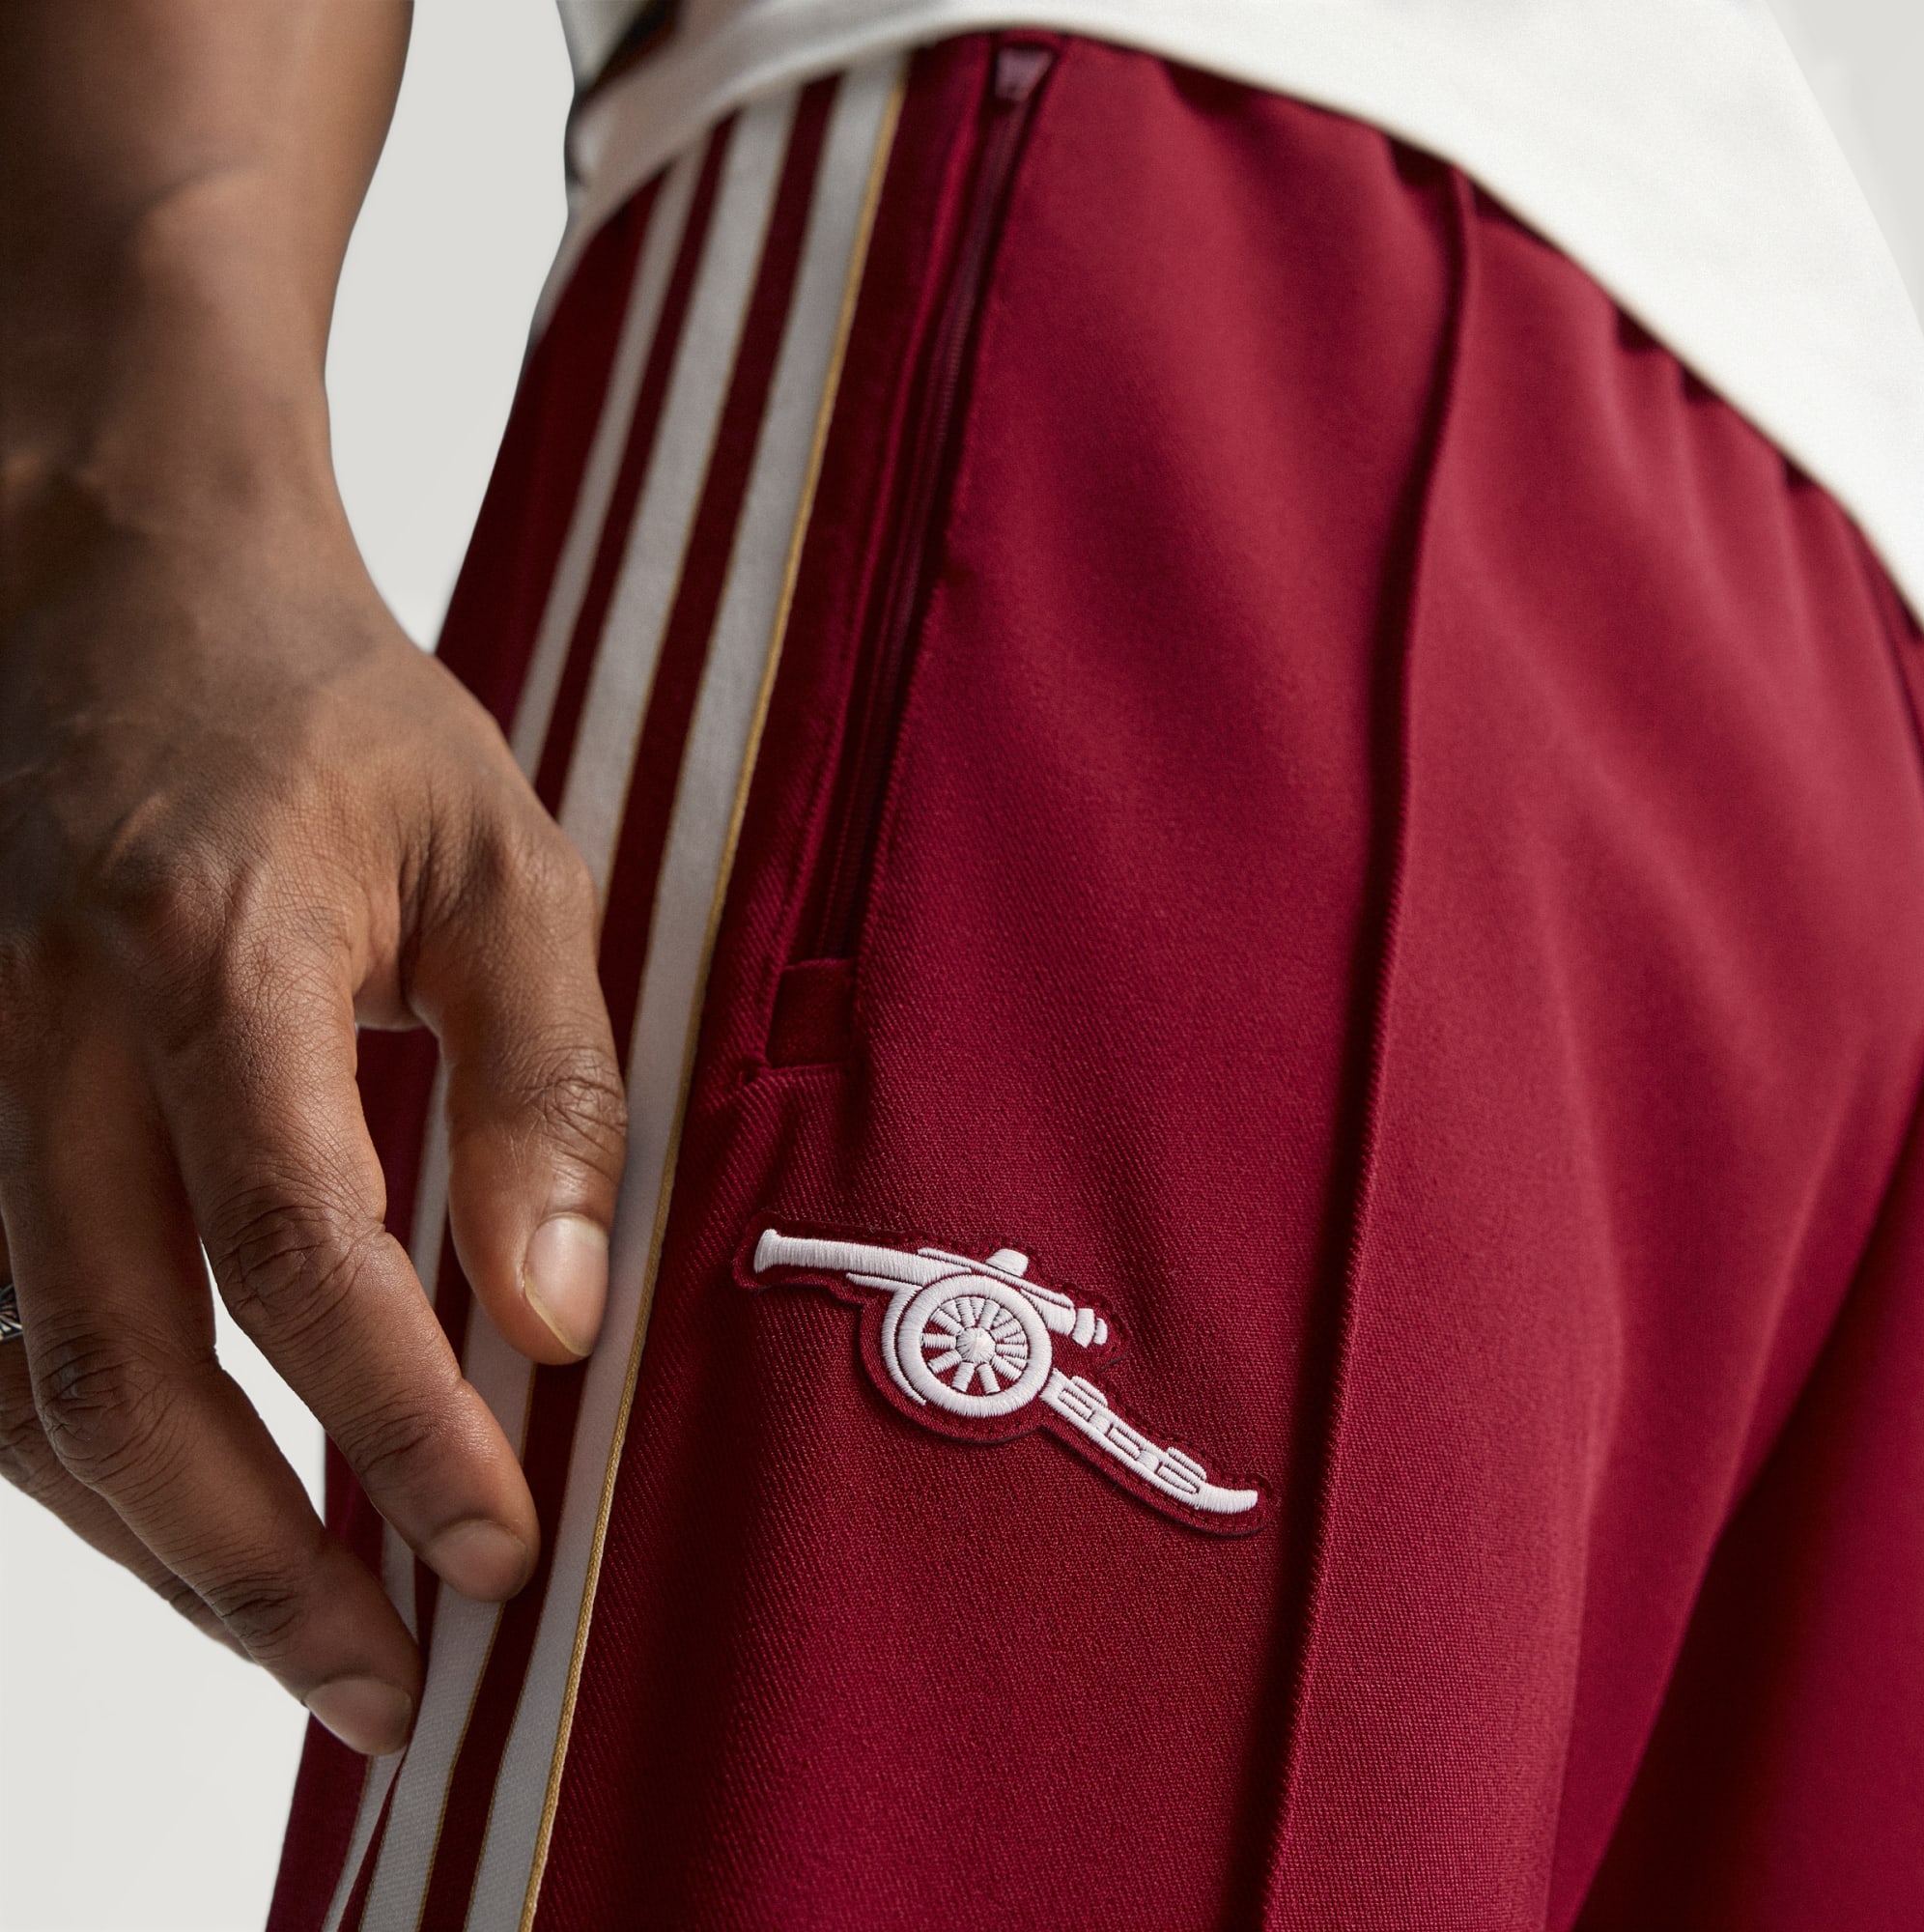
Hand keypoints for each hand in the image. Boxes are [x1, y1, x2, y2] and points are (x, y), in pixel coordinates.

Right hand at [0, 484, 626, 1755]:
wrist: (117, 580)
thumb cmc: (337, 716)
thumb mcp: (505, 863)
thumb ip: (543, 1087)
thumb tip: (555, 1321)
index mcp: (204, 946)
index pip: (295, 1256)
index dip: (400, 1430)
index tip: (499, 1552)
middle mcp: (31, 1029)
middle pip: (114, 1373)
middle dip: (252, 1568)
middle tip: (390, 1689)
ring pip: (18, 1385)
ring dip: (159, 1547)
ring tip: (307, 1648)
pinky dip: (85, 1455)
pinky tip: (194, 1517)